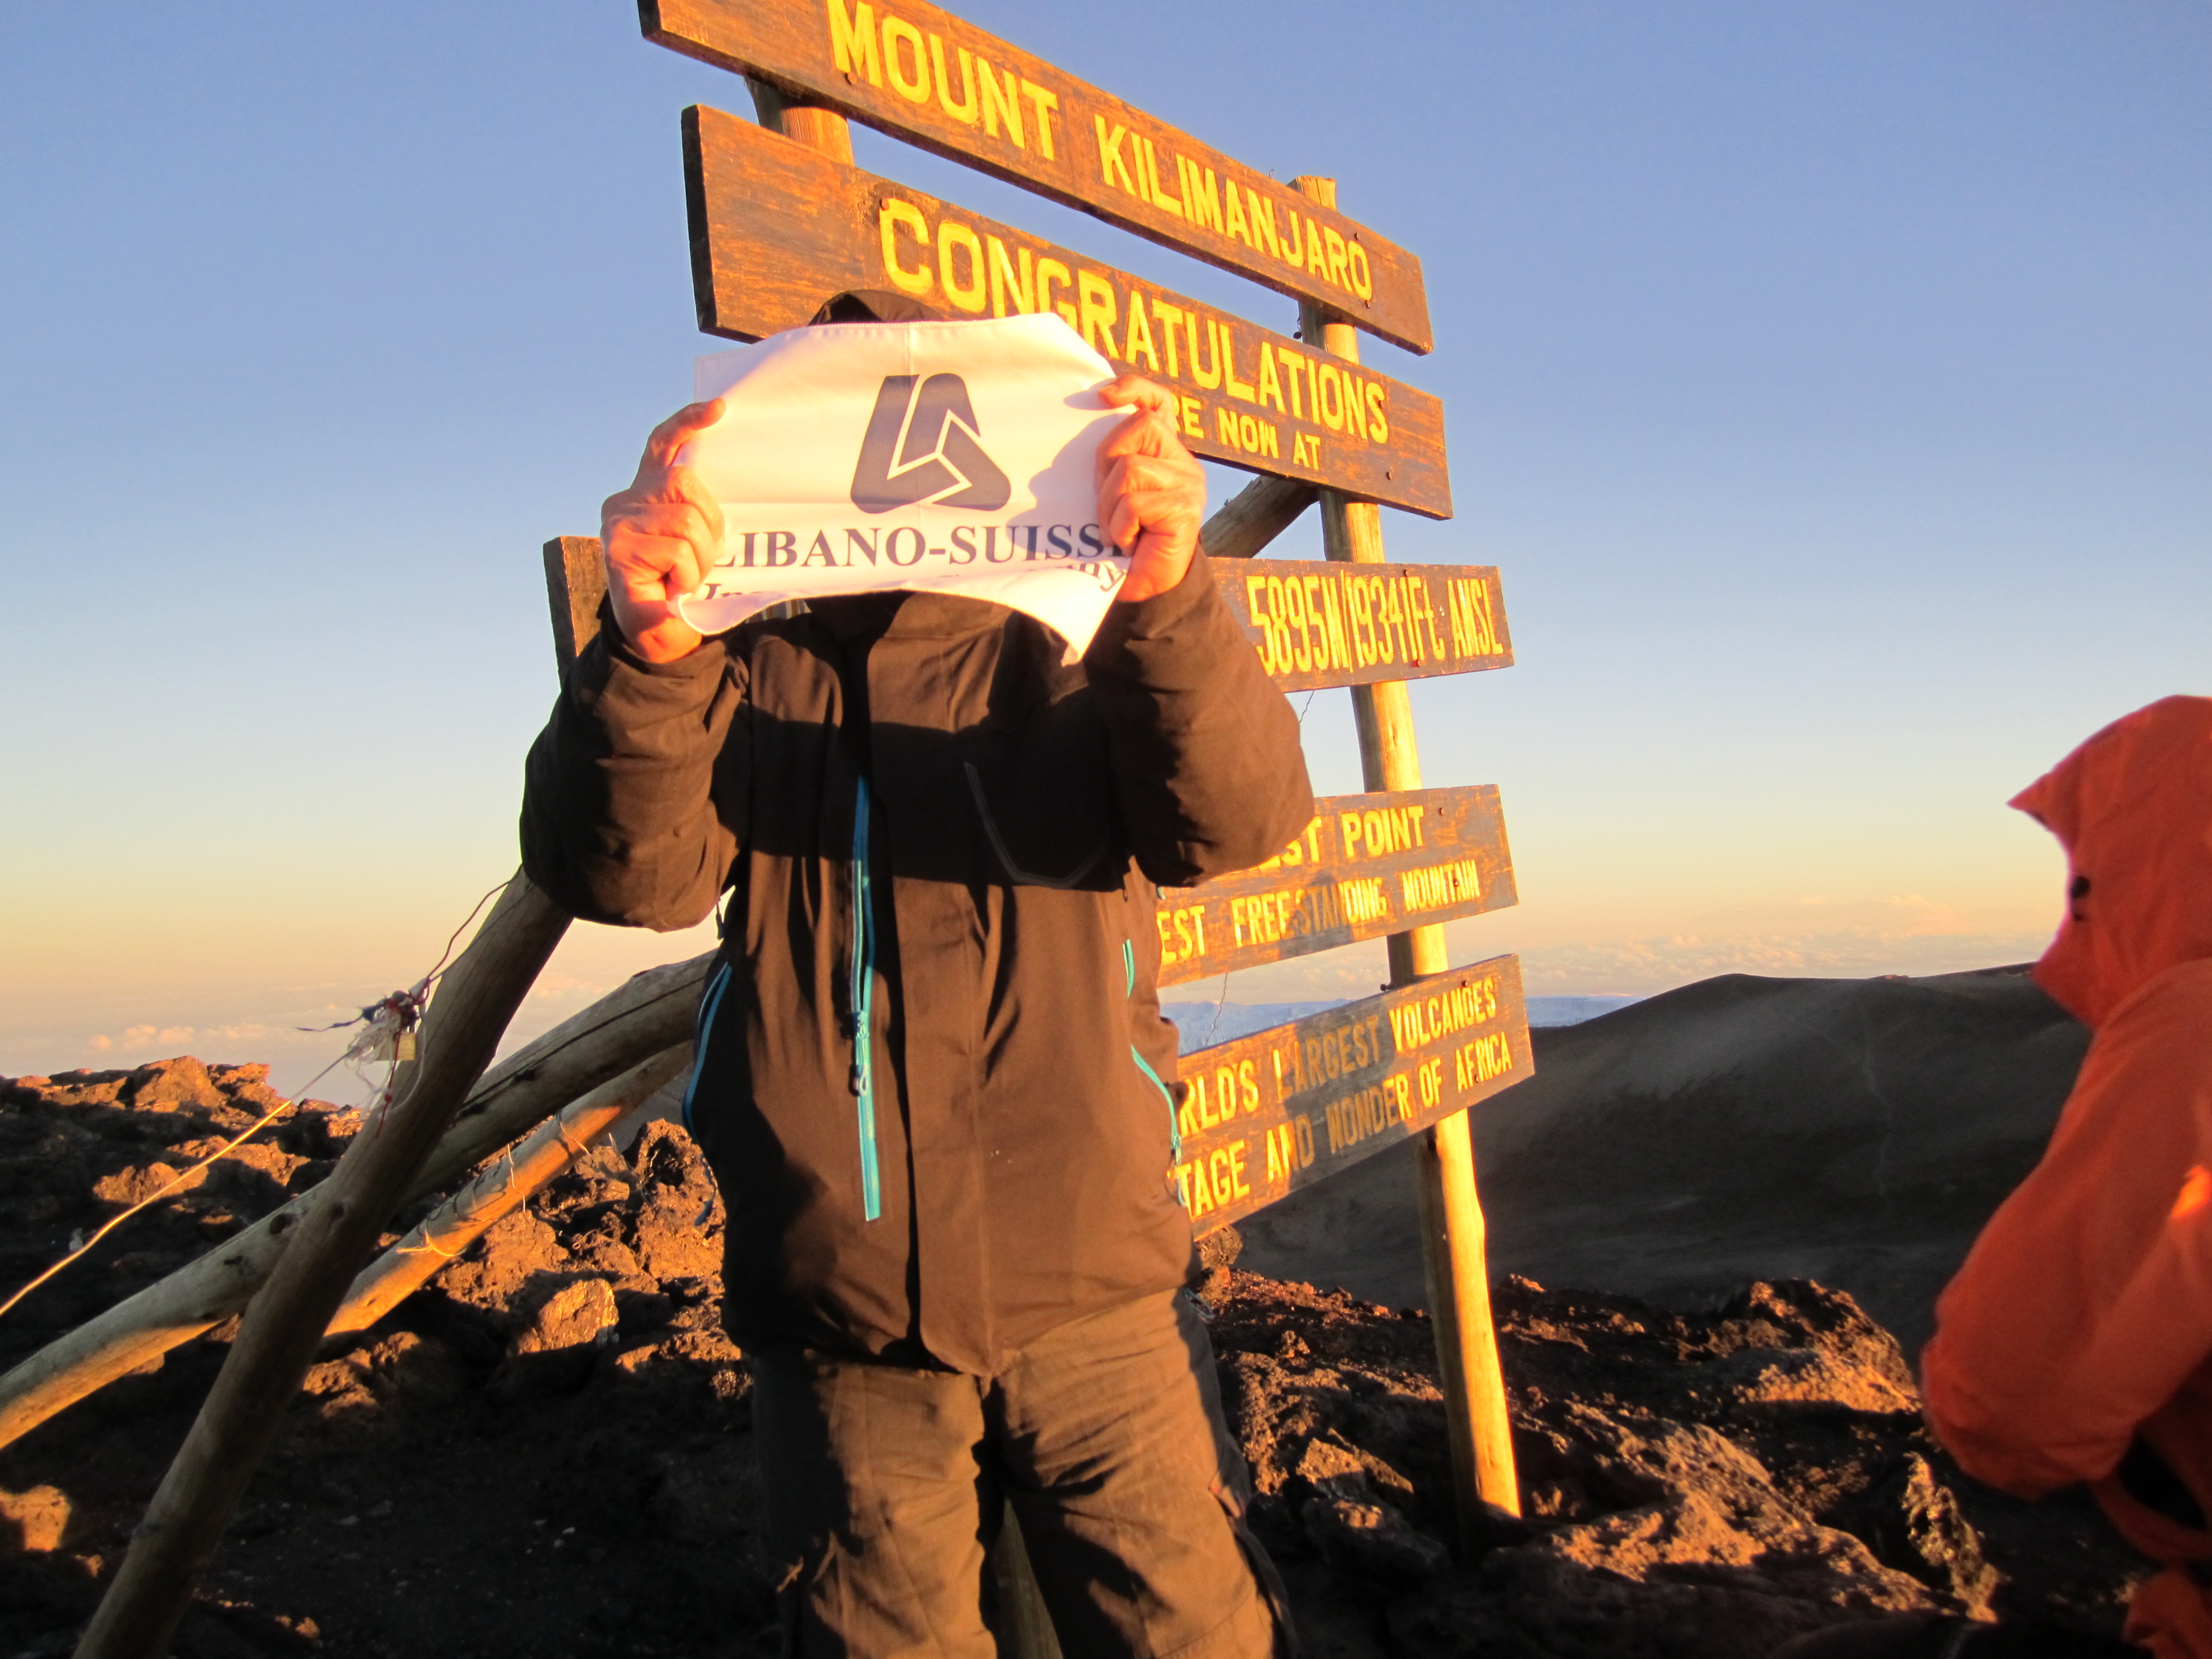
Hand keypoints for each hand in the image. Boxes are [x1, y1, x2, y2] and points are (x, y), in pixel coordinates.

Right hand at [599, 399, 726, 663]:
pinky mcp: (618, 550)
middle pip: (685, 482)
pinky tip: (674, 588)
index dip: (689, 422)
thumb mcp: (699, 544)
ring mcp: (617, 524)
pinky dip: (689, 574)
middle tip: (705, 556)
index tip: (720, 409)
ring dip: (701, 556)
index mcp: (644, 492)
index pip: (663, 444)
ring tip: (686, 577)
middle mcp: (624, 501)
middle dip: (710, 520)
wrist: (658, 639)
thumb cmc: (682, 588)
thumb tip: (735, 482)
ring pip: (686, 519)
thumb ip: (700, 512)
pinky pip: (678, 550)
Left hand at [1096, 375, 1204, 602]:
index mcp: (1163, 451)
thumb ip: (1110, 463)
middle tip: (1103, 497)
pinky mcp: (1185, 509)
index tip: (1104, 395)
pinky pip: (1136, 502)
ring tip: (1114, 529)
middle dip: (1108, 457)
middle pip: (1141, 425)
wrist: (1148, 587)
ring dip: (1110, 502)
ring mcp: (1187, 484)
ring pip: (1131, 466)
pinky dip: (1121, 525)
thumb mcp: (1112, 492)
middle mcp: (1181, 461)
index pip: (1158, 403)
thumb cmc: (1124, 538)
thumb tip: (1076, 434)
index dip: (1136, 388)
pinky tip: (1127, 541)